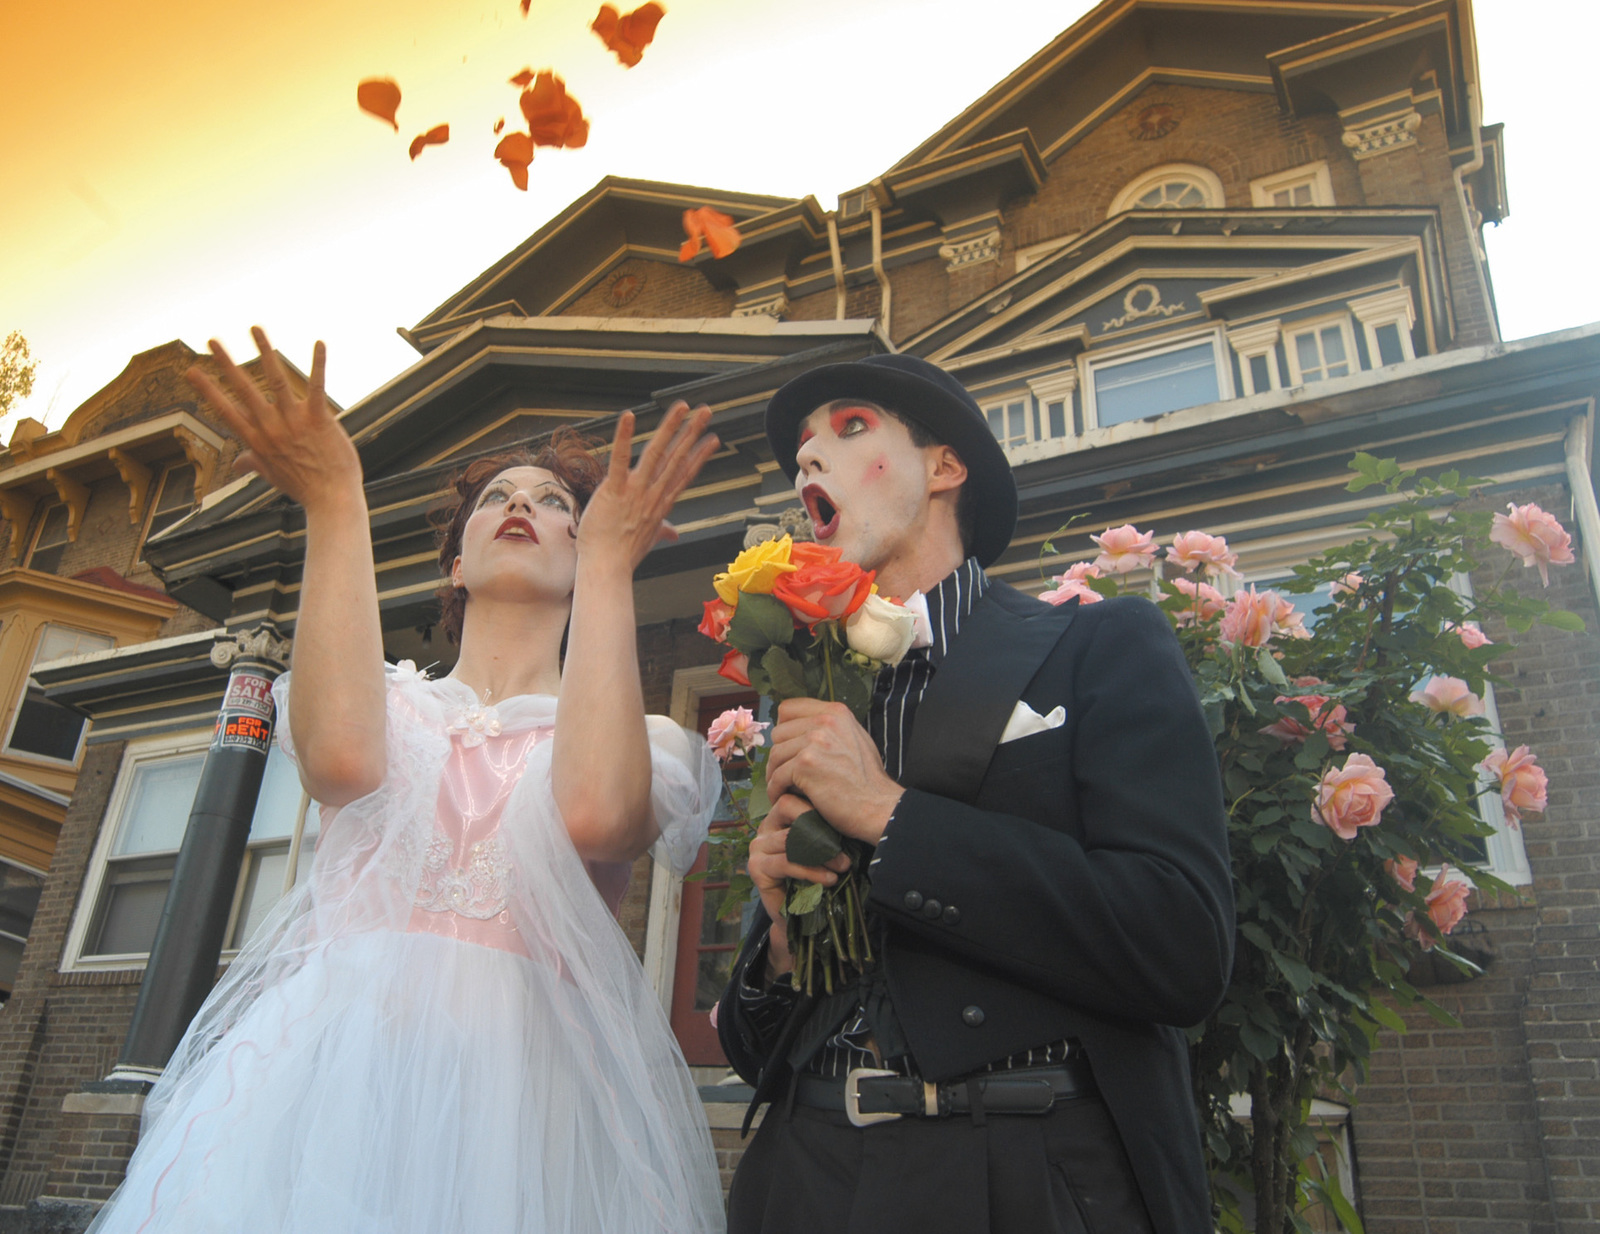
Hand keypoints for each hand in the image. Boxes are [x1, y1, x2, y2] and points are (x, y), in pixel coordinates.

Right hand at [185, 328, 359, 516]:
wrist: (332, 499)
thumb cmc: (304, 487)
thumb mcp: (272, 475)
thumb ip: (254, 463)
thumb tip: (237, 464)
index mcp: (257, 440)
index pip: (226, 411)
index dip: (208, 390)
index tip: (191, 371)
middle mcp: (271, 428)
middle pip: (244, 390)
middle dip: (227, 363)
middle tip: (211, 340)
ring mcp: (295, 422)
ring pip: (275, 380)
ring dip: (266, 351)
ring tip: (255, 328)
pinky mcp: (319, 419)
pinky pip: (317, 386)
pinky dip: (319, 364)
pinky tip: (318, 342)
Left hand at [578, 401, 717, 573]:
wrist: (607, 568)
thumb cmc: (622, 555)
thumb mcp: (649, 540)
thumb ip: (662, 531)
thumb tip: (674, 534)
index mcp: (660, 503)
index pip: (684, 473)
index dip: (699, 454)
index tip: (712, 439)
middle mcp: (653, 494)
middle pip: (677, 457)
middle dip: (692, 432)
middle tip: (706, 411)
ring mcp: (636, 491)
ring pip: (656, 453)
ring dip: (670, 427)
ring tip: (682, 407)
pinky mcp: (615, 490)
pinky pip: (620, 459)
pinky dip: (623, 437)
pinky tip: (628, 417)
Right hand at [747, 791, 850, 978]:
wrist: (801, 917)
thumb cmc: (816, 877)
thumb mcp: (824, 847)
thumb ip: (827, 828)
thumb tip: (849, 814)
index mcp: (780, 816)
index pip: (795, 798)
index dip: (819, 808)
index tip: (844, 826)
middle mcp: (765, 827)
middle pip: (789, 809)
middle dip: (820, 829)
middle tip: (844, 851)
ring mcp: (758, 847)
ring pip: (790, 838)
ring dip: (820, 854)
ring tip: (842, 867)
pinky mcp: (756, 868)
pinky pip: (785, 862)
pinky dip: (810, 871)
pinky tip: (828, 879)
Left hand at [765, 698, 902, 845]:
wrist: (878, 806)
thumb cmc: (867, 779)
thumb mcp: (855, 738)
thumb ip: (830, 728)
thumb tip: (802, 726)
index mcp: (836, 712)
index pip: (789, 709)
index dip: (784, 729)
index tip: (786, 747)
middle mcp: (825, 721)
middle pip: (779, 733)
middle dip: (779, 755)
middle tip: (782, 773)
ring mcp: (815, 742)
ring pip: (775, 755)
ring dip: (774, 774)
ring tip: (780, 787)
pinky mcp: (806, 764)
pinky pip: (777, 776)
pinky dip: (775, 789)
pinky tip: (781, 797)